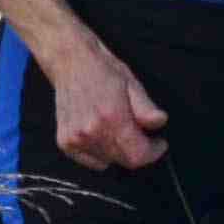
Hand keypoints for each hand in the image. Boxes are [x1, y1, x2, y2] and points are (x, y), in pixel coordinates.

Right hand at [48, 34, 168, 169]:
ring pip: (108, 161)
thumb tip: (159, 122)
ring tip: (118, 129)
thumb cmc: (102, 70)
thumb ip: (146, 108)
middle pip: (124, 161)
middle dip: (138, 151)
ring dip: (119, 151)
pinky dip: (101, 153)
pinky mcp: (64, 142)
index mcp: (111, 117)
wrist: (70, 61)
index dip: (153, 153)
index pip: (137, 155)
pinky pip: (91, 161)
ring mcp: (75, 139)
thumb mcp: (132, 84)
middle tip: (141, 135)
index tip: (158, 144)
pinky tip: (102, 133)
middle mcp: (91, 132)